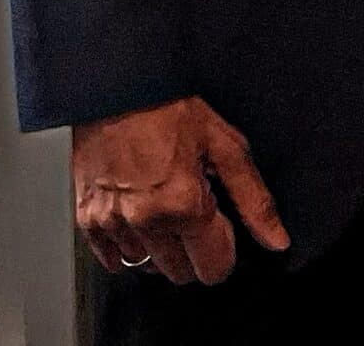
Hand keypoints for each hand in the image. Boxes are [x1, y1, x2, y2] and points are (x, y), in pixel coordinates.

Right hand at [71, 95, 289, 284]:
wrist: (118, 89)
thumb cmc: (172, 109)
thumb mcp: (227, 146)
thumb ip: (254, 200)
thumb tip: (276, 239)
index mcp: (184, 205)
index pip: (213, 268)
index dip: (226, 252)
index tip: (224, 230)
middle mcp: (145, 222)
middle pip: (180, 274)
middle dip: (195, 251)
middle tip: (196, 213)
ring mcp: (112, 225)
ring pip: (147, 267)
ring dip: (162, 248)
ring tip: (166, 207)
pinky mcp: (87, 222)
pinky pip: (113, 259)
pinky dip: (131, 244)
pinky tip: (141, 214)